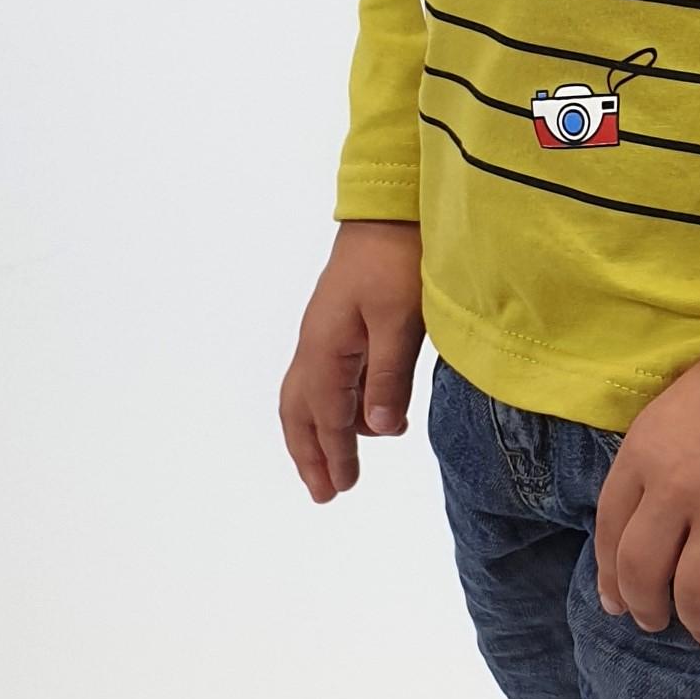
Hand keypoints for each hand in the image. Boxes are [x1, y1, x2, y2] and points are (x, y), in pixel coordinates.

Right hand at [278, 222, 424, 500]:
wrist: (389, 206)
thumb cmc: (396, 258)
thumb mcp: (399, 321)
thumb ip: (387, 377)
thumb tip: (378, 431)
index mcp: (326, 348)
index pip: (328, 416)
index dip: (335, 455)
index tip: (341, 489)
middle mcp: (315, 344)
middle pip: (300, 412)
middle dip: (310, 454)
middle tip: (325, 492)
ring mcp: (324, 332)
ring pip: (307, 395)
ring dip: (318, 433)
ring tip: (337, 464)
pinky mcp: (338, 323)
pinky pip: (323, 378)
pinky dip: (331, 407)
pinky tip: (358, 416)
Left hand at [592, 359, 699, 656]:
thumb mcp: (671, 409)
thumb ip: (652, 461)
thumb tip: (640, 521)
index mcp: (644, 455)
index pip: (611, 531)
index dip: (611, 576)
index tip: (616, 601)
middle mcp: (677, 489)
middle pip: (644, 572)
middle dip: (646, 608)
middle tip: (657, 621)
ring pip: (697, 593)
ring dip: (698, 622)